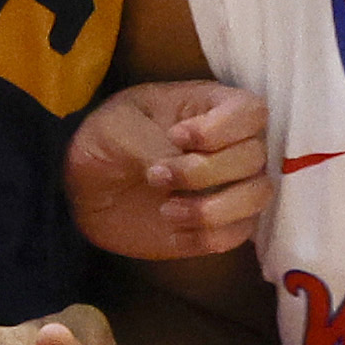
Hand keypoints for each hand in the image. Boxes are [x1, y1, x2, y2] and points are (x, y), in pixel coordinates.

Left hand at [66, 81, 268, 261]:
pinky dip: (207, 236)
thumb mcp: (118, 128)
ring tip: (167, 210)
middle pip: (255, 156)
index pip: (251, 111)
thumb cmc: (106, 141)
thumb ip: (151, 142)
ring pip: (258, 196)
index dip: (222, 128)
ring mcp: (230, 187)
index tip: (176, 137)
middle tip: (155, 176)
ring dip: (214, 208)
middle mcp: (232, 145)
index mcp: (211, 107)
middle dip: (205, 171)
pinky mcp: (220, 225)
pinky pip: (237, 235)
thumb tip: (178, 165)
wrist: (85, 191)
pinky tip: (172, 230)